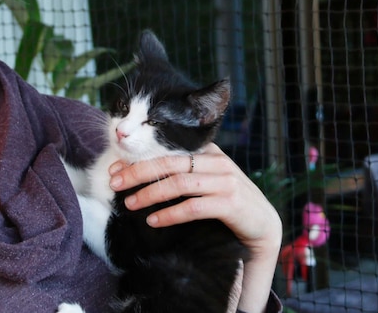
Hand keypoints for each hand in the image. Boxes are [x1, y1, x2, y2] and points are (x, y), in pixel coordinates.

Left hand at [108, 143, 281, 312]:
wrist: (263, 226)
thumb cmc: (228, 202)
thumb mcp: (208, 179)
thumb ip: (185, 170)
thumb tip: (142, 172)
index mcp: (208, 151)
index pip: (168, 150)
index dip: (139, 157)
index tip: (115, 167)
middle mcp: (217, 162)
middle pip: (169, 163)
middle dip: (137, 172)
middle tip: (114, 182)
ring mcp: (225, 181)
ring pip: (178, 183)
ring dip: (150, 193)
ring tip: (130, 203)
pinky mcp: (231, 203)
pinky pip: (194, 207)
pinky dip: (171, 214)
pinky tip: (153, 221)